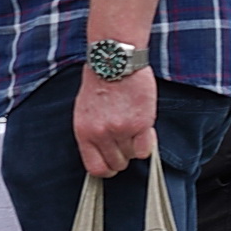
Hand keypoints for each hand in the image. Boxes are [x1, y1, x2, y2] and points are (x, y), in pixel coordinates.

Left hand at [74, 63, 156, 177]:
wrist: (113, 61)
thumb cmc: (99, 82)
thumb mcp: (84, 111)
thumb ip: (92, 133)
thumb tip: (102, 153)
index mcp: (83, 132)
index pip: (95, 168)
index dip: (106, 169)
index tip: (112, 164)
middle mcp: (100, 134)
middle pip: (116, 164)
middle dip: (122, 156)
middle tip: (125, 140)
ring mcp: (121, 130)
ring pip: (132, 157)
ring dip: (134, 146)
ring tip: (133, 128)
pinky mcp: (140, 124)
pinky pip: (146, 149)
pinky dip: (147, 142)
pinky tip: (143, 128)